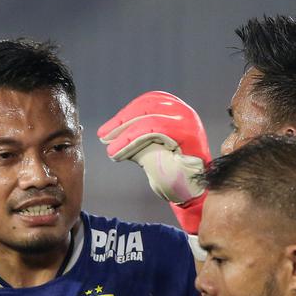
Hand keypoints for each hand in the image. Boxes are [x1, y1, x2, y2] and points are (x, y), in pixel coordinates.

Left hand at [98, 91, 211, 233]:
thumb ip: (135, 136)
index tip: (108, 129)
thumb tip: (110, 132)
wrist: (191, 193)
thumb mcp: (148, 148)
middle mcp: (185, 112)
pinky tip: (118, 154)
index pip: (148, 102)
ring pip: (148, 119)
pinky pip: (153, 131)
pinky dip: (130, 142)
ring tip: (110, 150)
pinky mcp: (188, 134)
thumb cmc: (170, 173)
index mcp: (177, 111)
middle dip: (121, 121)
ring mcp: (188, 121)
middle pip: (147, 107)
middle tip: (103, 136)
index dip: (125, 113)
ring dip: (123, 135)